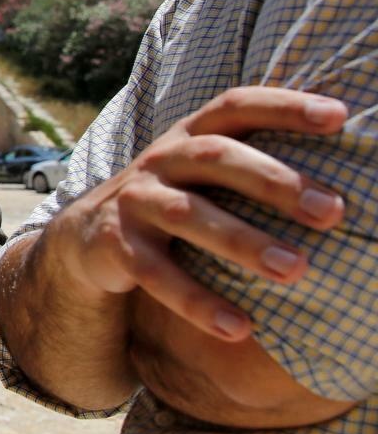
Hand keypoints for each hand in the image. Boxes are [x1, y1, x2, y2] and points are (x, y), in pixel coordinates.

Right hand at [45, 86, 346, 341]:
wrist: (88, 236)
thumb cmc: (175, 199)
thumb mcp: (204, 172)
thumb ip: (255, 162)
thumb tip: (345, 180)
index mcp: (190, 136)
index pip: (237, 107)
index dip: (284, 106)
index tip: (338, 116)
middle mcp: (160, 160)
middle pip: (216, 157)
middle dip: (275, 182)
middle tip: (334, 212)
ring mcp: (135, 201)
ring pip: (187, 215)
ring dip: (243, 241)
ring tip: (297, 270)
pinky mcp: (116, 246)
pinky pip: (156, 275)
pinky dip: (197, 301)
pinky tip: (240, 327)